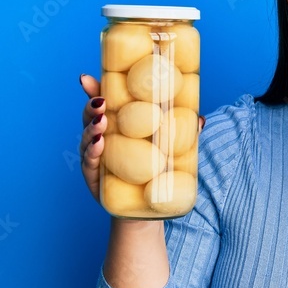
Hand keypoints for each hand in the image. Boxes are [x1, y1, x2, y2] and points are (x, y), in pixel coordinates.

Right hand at [78, 73, 204, 203]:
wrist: (146, 209)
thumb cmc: (155, 174)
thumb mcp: (169, 151)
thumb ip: (183, 135)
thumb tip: (200, 119)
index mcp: (116, 127)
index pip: (103, 103)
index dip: (93, 89)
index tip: (87, 78)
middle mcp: (102, 139)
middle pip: (91, 117)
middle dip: (91, 105)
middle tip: (100, 100)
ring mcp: (95, 157)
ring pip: (87, 137)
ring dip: (91, 127)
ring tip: (100, 121)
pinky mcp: (94, 178)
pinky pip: (89, 162)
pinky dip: (92, 152)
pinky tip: (98, 145)